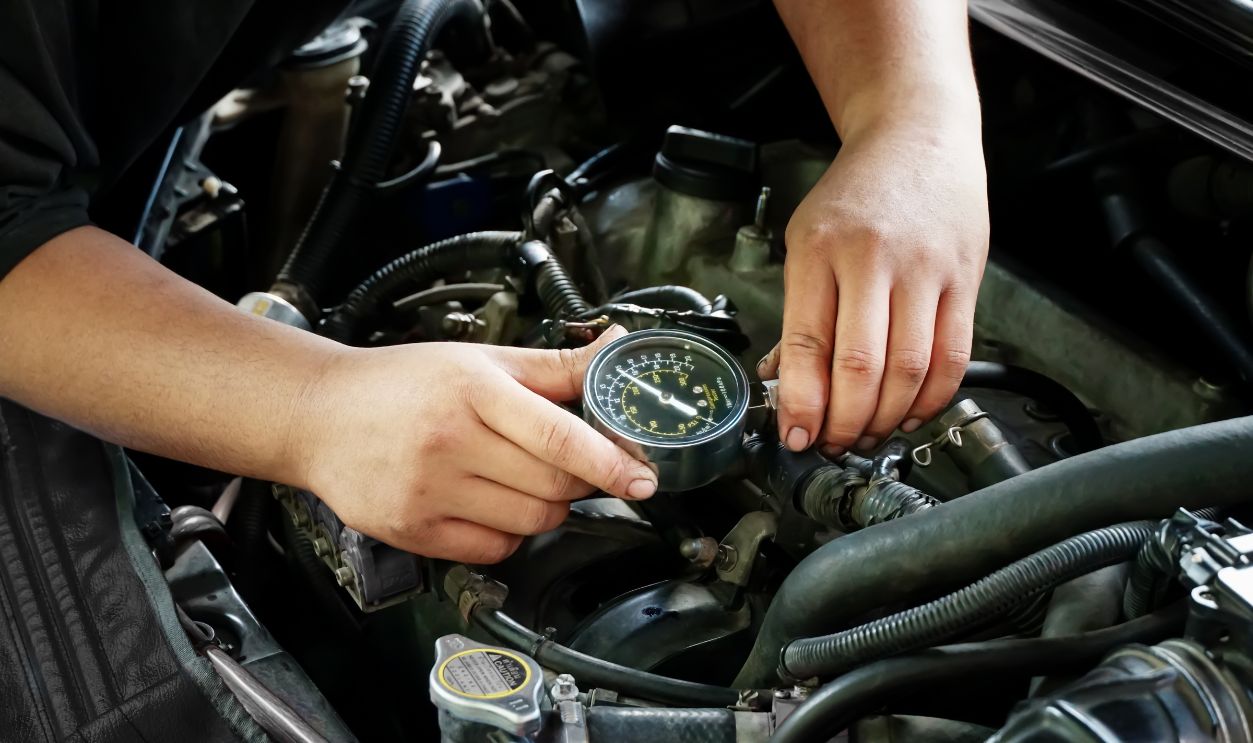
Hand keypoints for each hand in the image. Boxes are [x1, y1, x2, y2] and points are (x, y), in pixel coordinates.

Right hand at [293, 326, 656, 563]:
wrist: (318, 415)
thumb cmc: (401, 383)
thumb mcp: (479, 360)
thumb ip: (553, 365)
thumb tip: (616, 347)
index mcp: (473, 390)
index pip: (559, 436)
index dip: (609, 462)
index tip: (643, 478)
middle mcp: (451, 441)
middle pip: (553, 486)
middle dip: (581, 482)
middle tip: (580, 467)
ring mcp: (429, 491)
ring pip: (530, 523)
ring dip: (548, 508)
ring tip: (527, 480)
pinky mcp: (413, 530)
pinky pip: (494, 550)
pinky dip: (509, 535)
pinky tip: (493, 504)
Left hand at [759, 123, 988, 453]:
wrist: (919, 137)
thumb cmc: (857, 194)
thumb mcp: (807, 240)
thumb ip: (801, 312)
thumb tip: (788, 386)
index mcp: (820, 250)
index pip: (807, 343)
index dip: (802, 403)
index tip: (798, 437)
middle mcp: (874, 259)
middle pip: (862, 367)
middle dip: (846, 423)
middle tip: (835, 444)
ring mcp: (925, 270)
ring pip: (911, 370)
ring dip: (887, 418)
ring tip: (869, 434)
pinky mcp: (965, 279)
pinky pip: (954, 357)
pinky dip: (932, 398)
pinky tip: (911, 412)